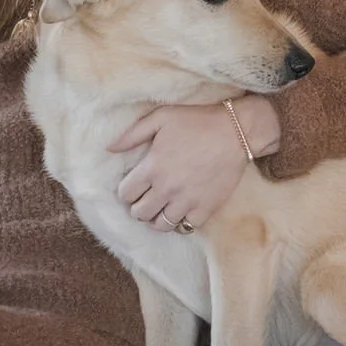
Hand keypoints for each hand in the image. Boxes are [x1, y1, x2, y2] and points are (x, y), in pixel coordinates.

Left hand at [108, 99, 280, 231]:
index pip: (126, 194)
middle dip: (138, 208)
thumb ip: (132, 134)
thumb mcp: (161, 118)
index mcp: (152, 167)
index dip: (126, 193)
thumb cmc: (197, 121)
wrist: (236, 131)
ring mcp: (187, 200)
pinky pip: (186, 227)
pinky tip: (181, 212)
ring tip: (160, 210)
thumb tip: (109, 148)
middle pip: (140, 213)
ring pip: (161, 225)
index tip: (132, 189)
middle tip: (145, 200)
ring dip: (156, 219)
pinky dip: (181, 223)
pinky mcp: (206, 208)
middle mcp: (166, 188)